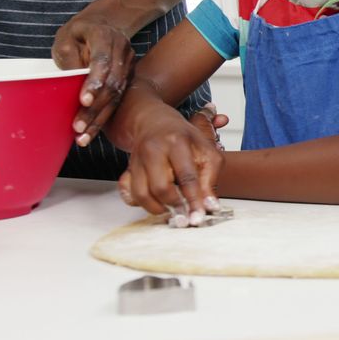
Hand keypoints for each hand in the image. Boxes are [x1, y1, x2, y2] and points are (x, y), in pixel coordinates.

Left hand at [52, 10, 134, 146]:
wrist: (104, 25)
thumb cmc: (79, 33)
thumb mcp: (67, 39)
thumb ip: (70, 60)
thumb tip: (71, 87)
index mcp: (105, 37)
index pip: (102, 62)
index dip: (94, 82)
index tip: (84, 101)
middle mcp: (122, 51)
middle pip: (111, 83)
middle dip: (95, 108)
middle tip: (78, 127)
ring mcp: (129, 65)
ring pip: (116, 95)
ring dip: (99, 118)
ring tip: (83, 136)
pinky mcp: (128, 78)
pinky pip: (118, 99)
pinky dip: (104, 116)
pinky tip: (92, 130)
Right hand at [117, 106, 224, 225]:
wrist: (156, 122)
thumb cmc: (184, 138)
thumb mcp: (206, 151)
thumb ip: (210, 178)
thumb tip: (210, 206)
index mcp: (177, 142)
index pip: (187, 176)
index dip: (194, 200)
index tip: (199, 216)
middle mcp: (154, 150)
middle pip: (160, 187)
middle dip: (174, 206)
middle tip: (185, 217)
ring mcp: (137, 159)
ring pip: (142, 194)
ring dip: (158, 209)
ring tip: (172, 210)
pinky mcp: (128, 169)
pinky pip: (128, 193)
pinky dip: (140, 204)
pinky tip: (154, 204)